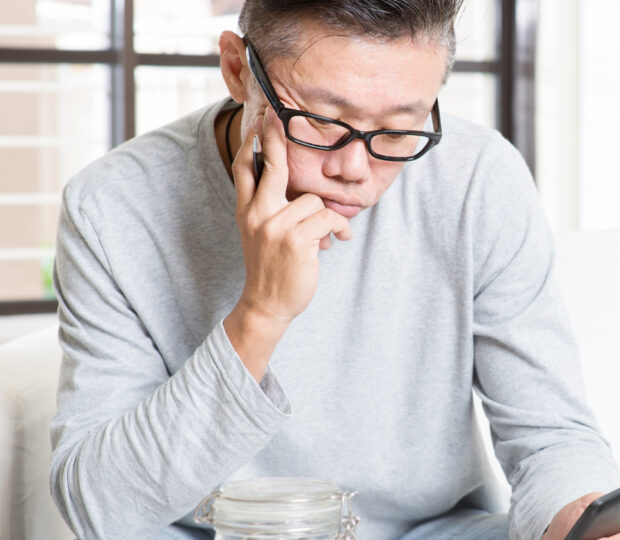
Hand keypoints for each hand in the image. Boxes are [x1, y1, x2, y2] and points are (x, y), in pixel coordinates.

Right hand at [224, 106, 350, 379]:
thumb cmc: (271, 269)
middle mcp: (257, 214)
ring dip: (328, 218)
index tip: (258, 124)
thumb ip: (269, 211)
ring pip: (314, 200)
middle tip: (276, 119)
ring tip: (331, 235)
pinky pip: (328, 218)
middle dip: (276, 141)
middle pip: (272, 167)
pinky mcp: (296, 239)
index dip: (251, 145)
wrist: (267, 304)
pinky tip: (340, 240)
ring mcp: (275, 226)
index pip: (244, 170)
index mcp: (246, 212)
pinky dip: (340, 228)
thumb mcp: (260, 235)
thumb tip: (297, 191)